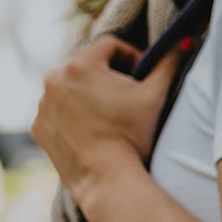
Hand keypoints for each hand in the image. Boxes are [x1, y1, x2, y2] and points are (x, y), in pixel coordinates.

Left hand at [31, 37, 182, 204]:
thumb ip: (168, 62)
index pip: (110, 46)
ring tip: (111, 117)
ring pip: (72, 88)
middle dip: (110, 77)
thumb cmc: (132, 135)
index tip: (142, 76)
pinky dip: (73, 115)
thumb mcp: (156, 94)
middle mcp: (53, 79)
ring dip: (90, 95)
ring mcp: (42, 104)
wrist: (107, 180)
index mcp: (80, 64)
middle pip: (89, 66)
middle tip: (129, 98)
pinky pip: (58, 110)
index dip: (131, 57)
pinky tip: (93, 130)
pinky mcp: (39, 126)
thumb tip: (183, 40)